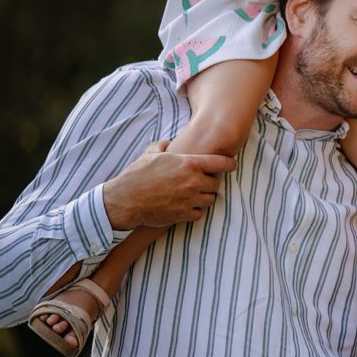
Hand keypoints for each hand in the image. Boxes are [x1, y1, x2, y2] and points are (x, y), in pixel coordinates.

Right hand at [102, 141, 236, 230]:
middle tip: (198, 183)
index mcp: (188, 164)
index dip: (229, 163)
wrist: (125, 200)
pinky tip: (184, 207)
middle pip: (216, 183)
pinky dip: (194, 211)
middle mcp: (193, 181)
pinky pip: (199, 213)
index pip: (221, 162)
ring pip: (210, 199)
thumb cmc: (136, 175)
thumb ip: (161, 146)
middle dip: (208, 183)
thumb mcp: (149, 155)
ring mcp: (190, 199)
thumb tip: (165, 142)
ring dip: (203, 198)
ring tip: (191, 195)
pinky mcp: (184, 214)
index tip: (232, 164)